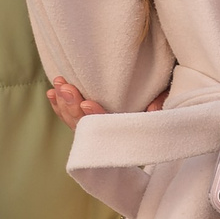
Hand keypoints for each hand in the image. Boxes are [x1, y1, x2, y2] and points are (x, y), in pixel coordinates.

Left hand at [45, 77, 164, 124]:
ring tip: (57, 85)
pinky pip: (71, 119)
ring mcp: (97, 129)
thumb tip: (152, 110)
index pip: (109, 126)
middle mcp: (110, 133)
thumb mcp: (167, 96)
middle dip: (73, 106)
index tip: (86, 102)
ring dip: (64, 104)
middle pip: (87, 125)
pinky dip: (60, 108)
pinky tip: (52, 95)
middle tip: (64, 88)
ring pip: (76, 122)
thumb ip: (162, 101)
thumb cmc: (162, 96)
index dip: (96, 116)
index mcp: (127, 128)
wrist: (157, 110)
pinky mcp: (89, 122)